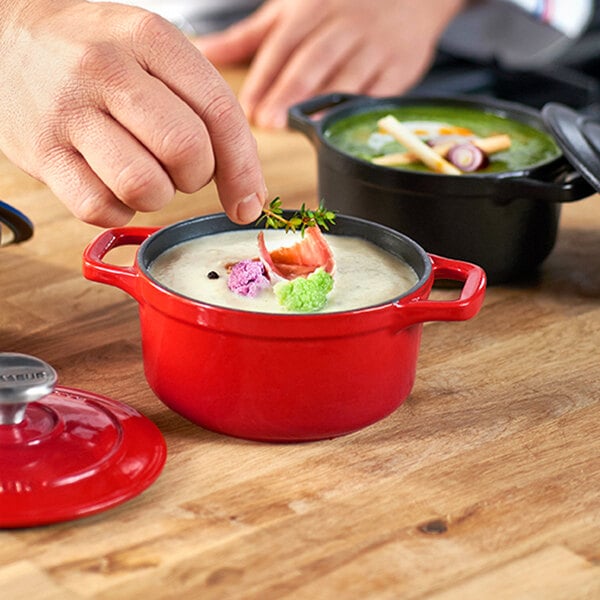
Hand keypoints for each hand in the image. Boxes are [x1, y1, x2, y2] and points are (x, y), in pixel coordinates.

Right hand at [0, 0, 266, 225]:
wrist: (8, 39)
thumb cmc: (98, 55)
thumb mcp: (155, 53)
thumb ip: (204, 107)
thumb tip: (245, 185)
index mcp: (150, 38)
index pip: (219, 112)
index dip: (243, 168)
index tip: (249, 202)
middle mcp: (107, 69)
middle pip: (186, 151)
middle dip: (196, 176)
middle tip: (180, 168)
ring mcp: (69, 112)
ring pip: (144, 186)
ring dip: (156, 195)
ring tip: (140, 171)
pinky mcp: (40, 153)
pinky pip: (99, 208)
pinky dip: (117, 209)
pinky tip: (110, 184)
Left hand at [194, 0, 465, 128]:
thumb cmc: (337, 8)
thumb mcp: (288, 12)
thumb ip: (247, 37)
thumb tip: (204, 52)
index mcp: (310, 10)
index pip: (282, 45)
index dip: (264, 78)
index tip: (246, 108)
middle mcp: (342, 25)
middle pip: (312, 59)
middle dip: (290, 91)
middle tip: (269, 121)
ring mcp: (373, 46)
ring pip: (345, 74)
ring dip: (323, 103)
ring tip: (304, 127)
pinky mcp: (399, 68)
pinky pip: (378, 88)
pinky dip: (360, 107)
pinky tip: (342, 125)